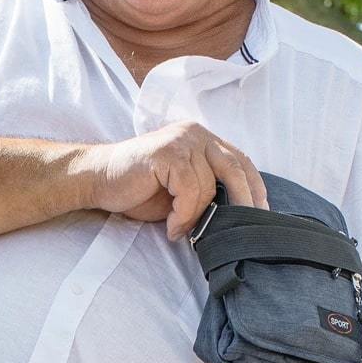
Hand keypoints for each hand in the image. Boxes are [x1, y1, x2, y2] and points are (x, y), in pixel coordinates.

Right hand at [82, 121, 267, 239]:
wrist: (99, 181)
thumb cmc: (139, 189)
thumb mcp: (182, 190)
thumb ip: (208, 190)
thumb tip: (237, 214)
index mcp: (202, 139)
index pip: (240, 160)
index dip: (255, 187)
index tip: (262, 213)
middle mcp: (195, 134)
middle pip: (235, 168)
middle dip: (244, 201)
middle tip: (245, 227)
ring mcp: (181, 140)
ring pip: (208, 186)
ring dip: (196, 216)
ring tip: (179, 228)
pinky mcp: (166, 153)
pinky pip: (188, 189)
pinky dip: (183, 214)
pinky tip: (171, 226)